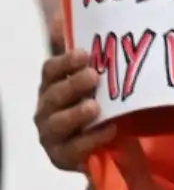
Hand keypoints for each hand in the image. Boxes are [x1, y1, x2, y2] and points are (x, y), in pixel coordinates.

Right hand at [35, 50, 117, 170]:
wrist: (112, 151)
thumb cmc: (104, 111)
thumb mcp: (103, 88)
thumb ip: (99, 66)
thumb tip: (95, 31)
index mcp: (52, 88)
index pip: (50, 71)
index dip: (65, 62)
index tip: (85, 54)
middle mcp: (46, 111)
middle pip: (53, 95)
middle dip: (72, 85)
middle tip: (93, 76)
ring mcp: (51, 136)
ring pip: (58, 123)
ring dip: (76, 113)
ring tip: (94, 106)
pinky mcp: (62, 158)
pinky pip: (74, 148)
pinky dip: (92, 139)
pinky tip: (110, 129)